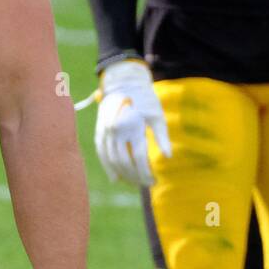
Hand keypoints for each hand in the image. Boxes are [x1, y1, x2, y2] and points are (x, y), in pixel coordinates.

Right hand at [94, 58, 170, 186]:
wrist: (122, 84)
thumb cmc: (144, 99)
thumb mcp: (157, 115)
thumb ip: (162, 137)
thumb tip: (169, 157)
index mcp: (132, 126)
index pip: (139, 157)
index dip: (146, 172)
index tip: (154, 181)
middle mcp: (116, 130)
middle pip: (124, 161)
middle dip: (135, 176)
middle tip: (145, 184)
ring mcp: (105, 131)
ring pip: (112, 159)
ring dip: (122, 174)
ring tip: (133, 182)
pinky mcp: (99, 132)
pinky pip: (101, 153)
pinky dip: (108, 166)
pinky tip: (115, 178)